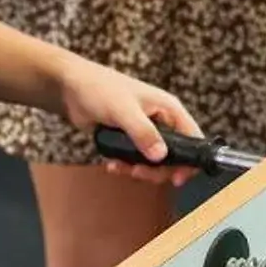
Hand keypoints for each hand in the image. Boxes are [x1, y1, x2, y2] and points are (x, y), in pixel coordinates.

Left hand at [60, 61, 202, 185]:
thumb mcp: (123, 110)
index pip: (193, 138)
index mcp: (169, 110)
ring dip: (138, 170)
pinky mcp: (130, 141)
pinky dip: (126, 167)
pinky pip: (137, 162)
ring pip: (155, 163)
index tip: (177, 178)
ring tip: (119, 167)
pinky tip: (112, 164)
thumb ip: (143, 132)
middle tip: (138, 172)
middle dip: (157, 170)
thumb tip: (160, 156)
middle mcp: (162, 122)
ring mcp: (146, 133)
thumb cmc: (99, 89)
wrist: (71, 88)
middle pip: (174, 157)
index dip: (191, 160)